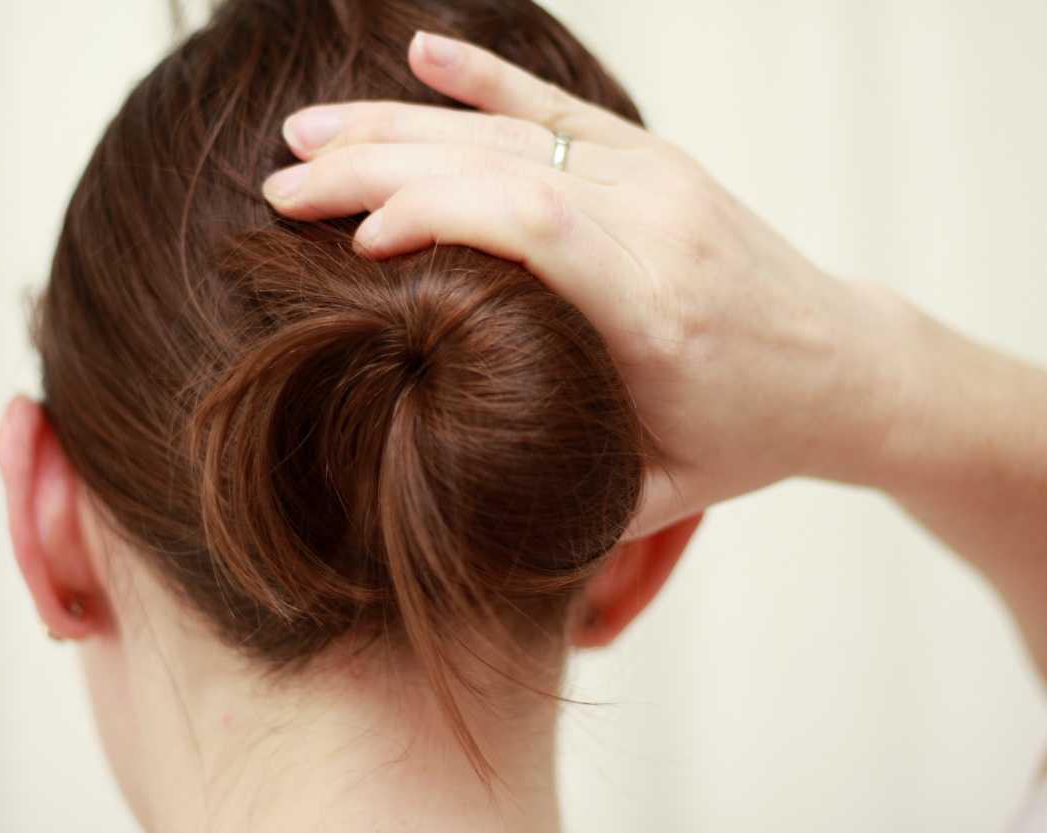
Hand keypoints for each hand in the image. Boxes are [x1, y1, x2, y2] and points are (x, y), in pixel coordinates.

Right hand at [263, 31, 907, 536]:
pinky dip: (481, 77)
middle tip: (282, 184)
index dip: (431, 215)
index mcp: (654, 309)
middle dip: (377, 168)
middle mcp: (657, 225)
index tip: (352, 243)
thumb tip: (442, 507)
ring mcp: (657, 180)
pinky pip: (555, 108)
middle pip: (499, 166)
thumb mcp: (659, 490)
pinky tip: (418, 50)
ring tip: (306, 132)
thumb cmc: (750, 435)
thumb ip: (564, 497)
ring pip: (511, 132)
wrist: (847, 365)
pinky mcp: (654, 161)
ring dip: (398, 126)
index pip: (531, 226)